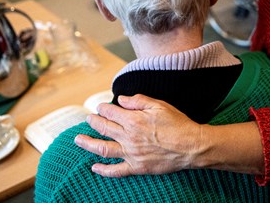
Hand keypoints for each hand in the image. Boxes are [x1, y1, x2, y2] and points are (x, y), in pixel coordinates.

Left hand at [74, 94, 201, 176]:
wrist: (191, 146)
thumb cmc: (177, 124)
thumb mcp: (159, 105)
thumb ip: (138, 101)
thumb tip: (121, 100)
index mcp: (133, 120)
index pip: (111, 112)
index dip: (103, 108)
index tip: (100, 107)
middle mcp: (129, 137)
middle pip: (104, 128)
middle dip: (94, 122)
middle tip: (88, 119)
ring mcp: (131, 154)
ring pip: (104, 149)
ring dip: (88, 144)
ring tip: (78, 140)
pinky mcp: (137, 167)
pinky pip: (116, 171)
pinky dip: (103, 170)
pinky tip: (94, 167)